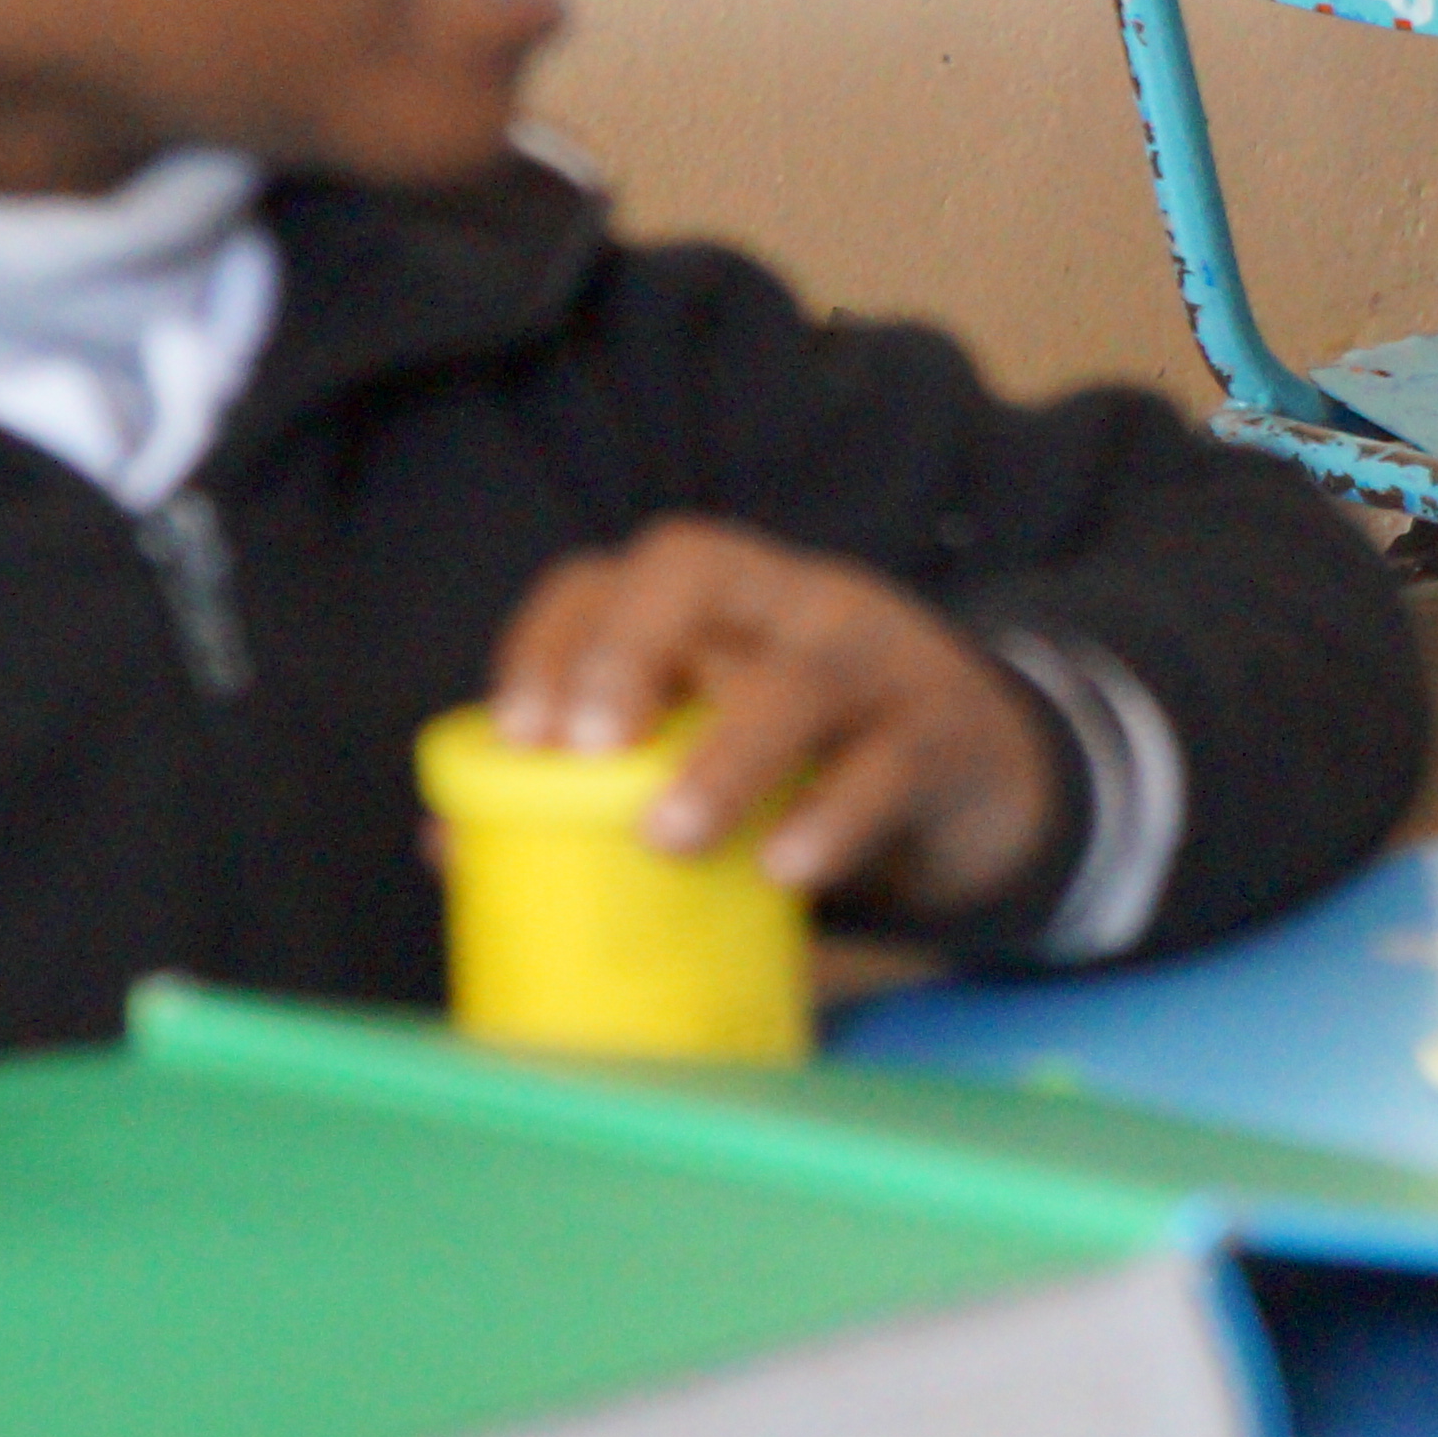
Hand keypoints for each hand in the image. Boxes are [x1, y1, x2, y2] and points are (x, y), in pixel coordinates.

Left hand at [487, 520, 1067, 919]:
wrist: (987, 785)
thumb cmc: (811, 767)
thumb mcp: (711, 759)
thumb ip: (600, 790)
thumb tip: (449, 844)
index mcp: (720, 603)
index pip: (617, 573)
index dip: (555, 636)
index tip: (516, 729)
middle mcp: (790, 601)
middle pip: (697, 564)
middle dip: (625, 646)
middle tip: (582, 749)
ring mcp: (877, 655)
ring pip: (801, 669)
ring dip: (726, 754)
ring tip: (667, 837)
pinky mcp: (946, 729)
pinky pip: (891, 760)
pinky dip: (834, 814)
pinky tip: (786, 872)